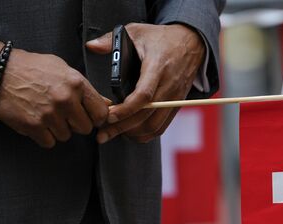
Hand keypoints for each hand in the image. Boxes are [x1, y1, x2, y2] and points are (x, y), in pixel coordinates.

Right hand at [0, 42, 109, 147]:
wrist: (1, 71)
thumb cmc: (33, 68)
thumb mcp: (63, 69)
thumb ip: (84, 88)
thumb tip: (106, 103)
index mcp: (76, 83)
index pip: (101, 112)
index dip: (96, 118)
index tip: (89, 117)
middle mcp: (65, 100)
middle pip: (84, 128)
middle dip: (75, 124)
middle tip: (63, 115)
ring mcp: (49, 114)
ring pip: (66, 136)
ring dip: (57, 130)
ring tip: (46, 114)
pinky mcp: (34, 126)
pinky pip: (49, 142)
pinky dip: (43, 136)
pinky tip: (37, 121)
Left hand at [86, 23, 204, 143]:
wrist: (190, 43)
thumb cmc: (161, 38)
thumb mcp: (137, 31)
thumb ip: (112, 40)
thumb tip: (91, 46)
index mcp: (158, 66)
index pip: (144, 95)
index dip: (126, 109)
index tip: (109, 116)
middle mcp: (169, 85)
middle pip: (146, 115)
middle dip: (122, 127)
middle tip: (102, 134)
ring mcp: (174, 98)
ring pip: (154, 125)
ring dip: (132, 133)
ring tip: (113, 133)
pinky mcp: (176, 105)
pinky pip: (161, 127)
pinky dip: (145, 134)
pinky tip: (130, 133)